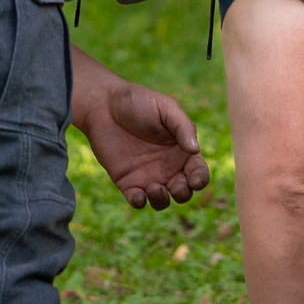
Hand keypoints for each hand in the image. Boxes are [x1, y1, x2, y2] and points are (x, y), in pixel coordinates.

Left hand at [71, 46, 209, 208]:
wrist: (103, 106)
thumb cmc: (138, 102)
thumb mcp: (165, 108)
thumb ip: (182, 127)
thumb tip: (196, 150)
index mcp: (181, 150)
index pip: (198, 171)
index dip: (200, 180)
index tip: (194, 181)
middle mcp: (168, 167)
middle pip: (184, 191)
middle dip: (183, 193)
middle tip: (175, 185)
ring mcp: (147, 176)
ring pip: (162, 201)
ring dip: (162, 200)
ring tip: (154, 188)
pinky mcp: (127, 182)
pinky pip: (137, 200)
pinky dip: (139, 202)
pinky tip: (137, 194)